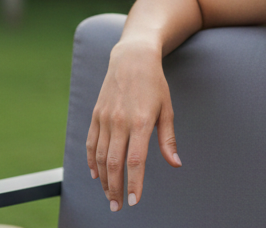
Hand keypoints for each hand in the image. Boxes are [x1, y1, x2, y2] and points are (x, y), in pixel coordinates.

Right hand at [85, 39, 181, 211]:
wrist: (132, 58)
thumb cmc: (154, 84)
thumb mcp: (166, 109)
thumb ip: (168, 139)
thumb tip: (175, 163)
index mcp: (141, 121)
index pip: (135, 160)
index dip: (135, 183)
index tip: (135, 201)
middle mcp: (120, 121)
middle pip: (114, 164)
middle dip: (115, 189)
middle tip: (118, 207)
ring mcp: (105, 118)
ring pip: (100, 157)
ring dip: (103, 180)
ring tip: (109, 196)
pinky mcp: (95, 115)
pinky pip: (90, 143)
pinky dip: (91, 162)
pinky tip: (96, 175)